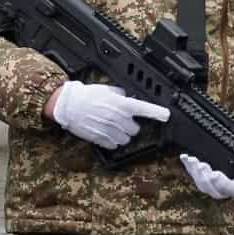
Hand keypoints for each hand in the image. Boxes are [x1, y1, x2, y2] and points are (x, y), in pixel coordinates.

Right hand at [50, 81, 170, 150]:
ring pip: (126, 139)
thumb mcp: (106, 89)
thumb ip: (121, 95)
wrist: (67, 105)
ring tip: (111, 127)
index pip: (144, 108)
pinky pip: (114, 145)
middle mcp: (117, 118)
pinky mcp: (101, 139)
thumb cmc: (85, 96)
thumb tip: (129, 99)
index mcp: (120, 104)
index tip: (165, 115)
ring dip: (121, 135)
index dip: (157, 112)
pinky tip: (105, 133)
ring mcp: (109, 130)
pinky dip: (112, 141)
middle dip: (129, 126)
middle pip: (135, 129)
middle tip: (119, 120)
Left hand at [182, 145, 233, 200]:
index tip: (216, 174)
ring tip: (193, 160)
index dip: (221, 183)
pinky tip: (185, 157)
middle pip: (210, 187)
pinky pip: (192, 172)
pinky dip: (188, 164)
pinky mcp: (199, 174)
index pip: (229, 189)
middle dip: (204, 177)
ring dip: (194, 171)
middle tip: (202, 166)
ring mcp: (209, 182)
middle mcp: (221, 187)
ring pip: (199, 180)